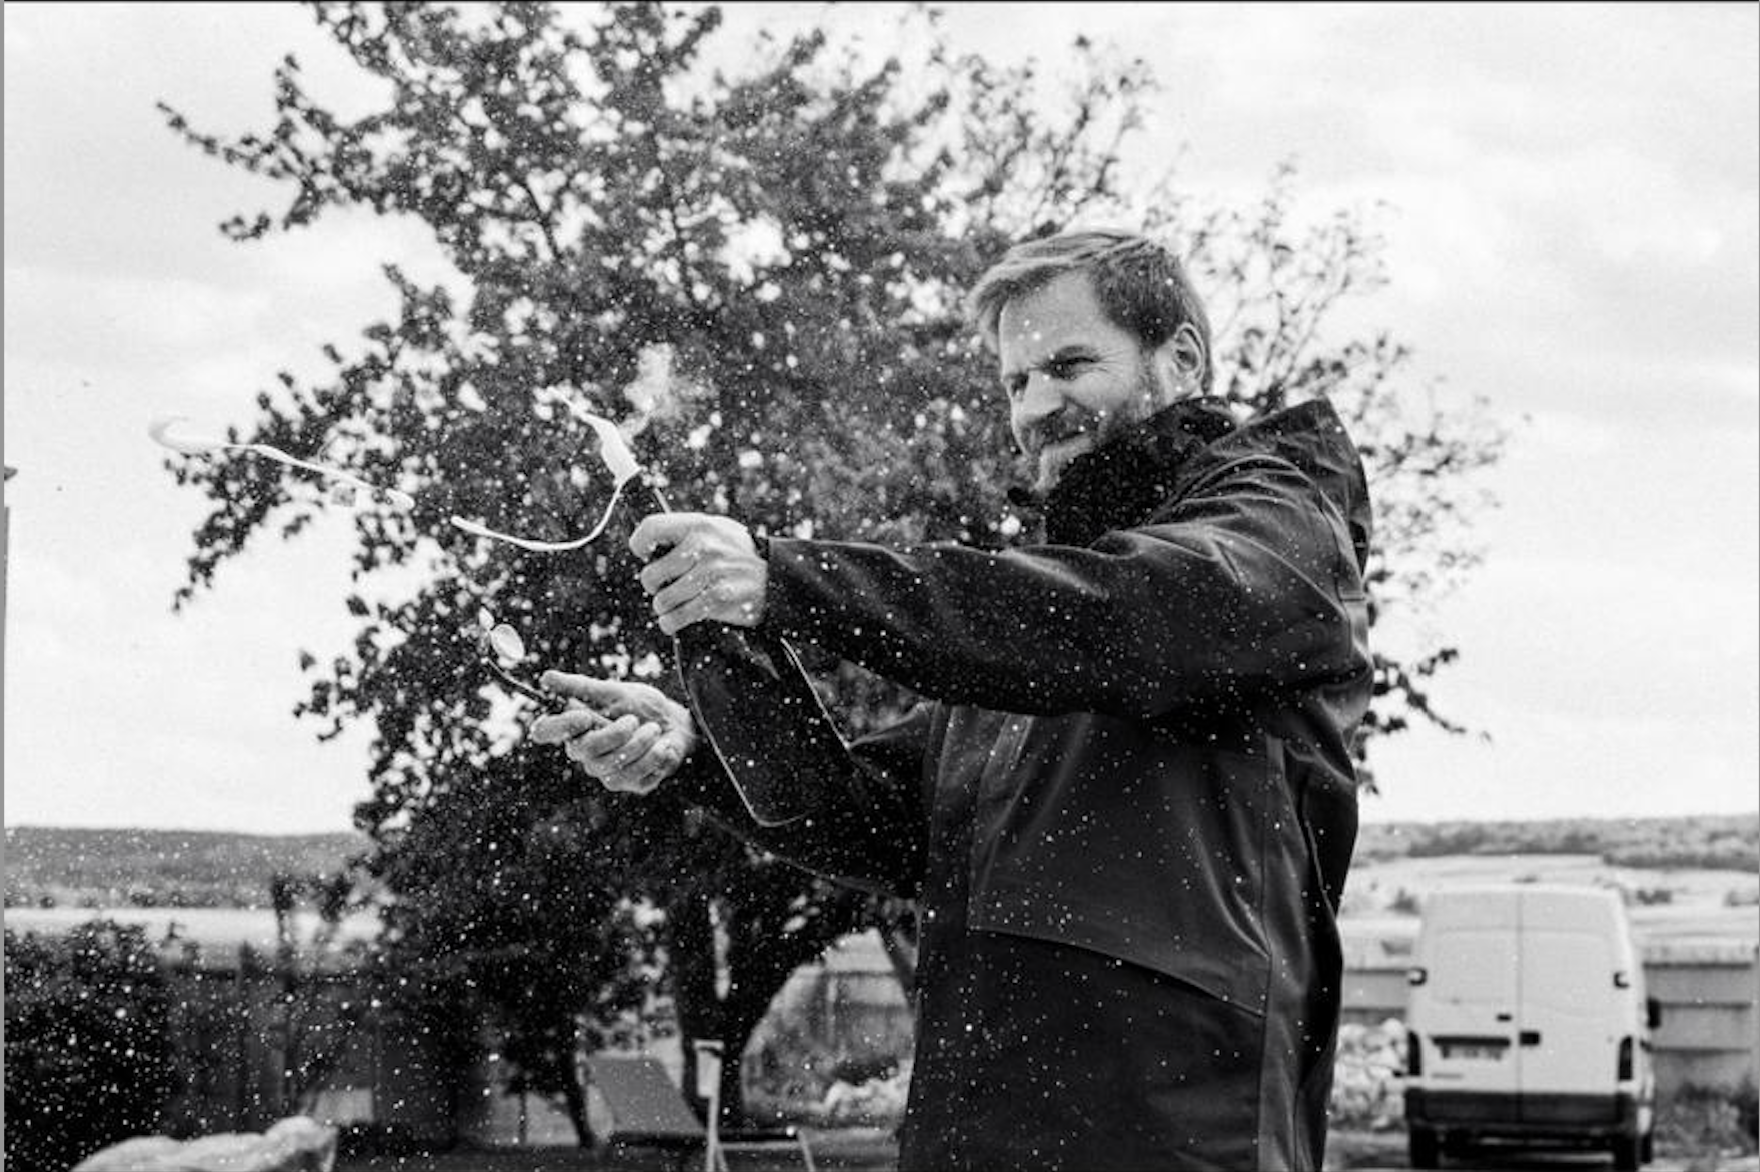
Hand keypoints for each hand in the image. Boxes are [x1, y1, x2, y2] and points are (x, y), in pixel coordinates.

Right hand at [529, 672, 698, 794]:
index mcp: (576, 730)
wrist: (677, 724)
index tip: (584, 715)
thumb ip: (581, 687)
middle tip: (635, 720)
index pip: (545, 731)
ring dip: (642, 742)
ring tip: (654, 730)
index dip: (560, 726)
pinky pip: (639, 773)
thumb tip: (545, 677)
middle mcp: (586, 755)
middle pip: (587, 749)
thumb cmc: (641, 706)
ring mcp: (607, 773)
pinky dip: (656, 754)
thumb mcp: (614, 692)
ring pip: (617, 764)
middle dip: (617, 732)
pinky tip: (663, 746)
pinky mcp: (631, 784)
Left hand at [630, 513, 766, 635]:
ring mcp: (710, 575)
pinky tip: (674, 620)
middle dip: (653, 586)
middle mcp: (703, 547)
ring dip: (664, 607)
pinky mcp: (716, 601)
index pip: (651, 528)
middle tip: (664, 586)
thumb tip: (648, 549)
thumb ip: (685, 533)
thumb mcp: (717, 530)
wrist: (777, 578)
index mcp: (699, 525)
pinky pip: (676, 618)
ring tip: (674, 604)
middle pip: (650, 575)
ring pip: (662, 601)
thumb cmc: (739, 554)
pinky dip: (671, 623)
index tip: (645, 555)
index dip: (640, 545)